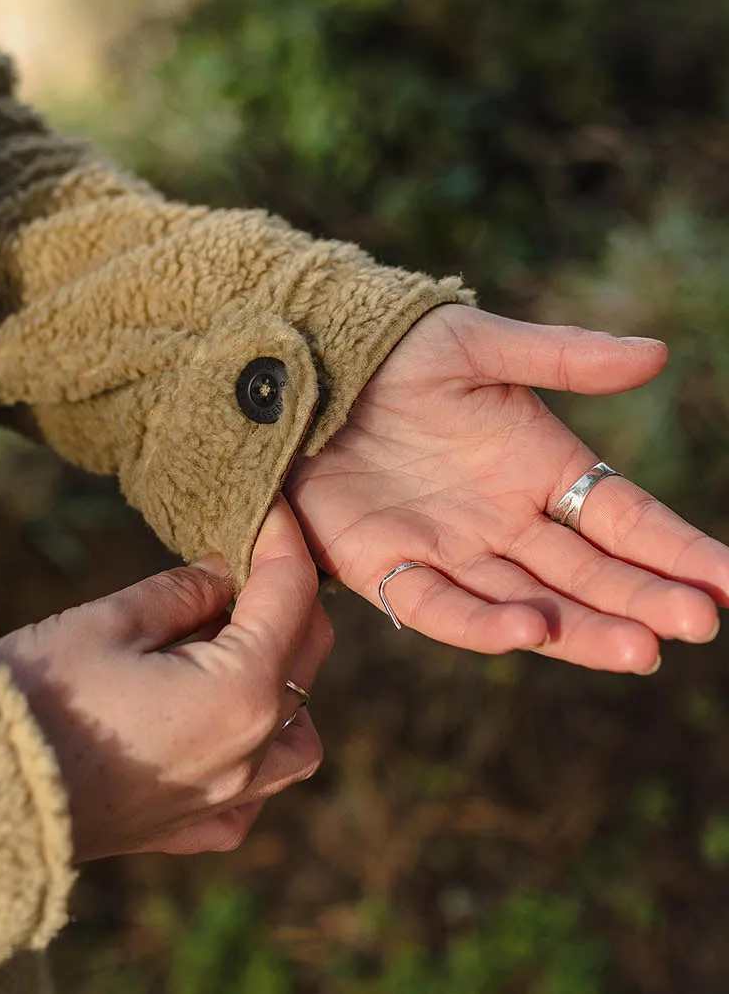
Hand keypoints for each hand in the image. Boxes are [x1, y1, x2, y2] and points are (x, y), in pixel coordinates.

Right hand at [0, 497, 332, 860]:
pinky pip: (252, 794)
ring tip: (232, 647)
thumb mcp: (110, 620)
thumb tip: (223, 571)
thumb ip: (181, 592)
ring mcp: (223, 801)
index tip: (269, 504)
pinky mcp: (186, 830)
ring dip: (283, 683)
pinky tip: (211, 725)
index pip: (289, 595)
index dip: (282, 538)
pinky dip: (252, 755)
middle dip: (288, 599)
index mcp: (238, 692)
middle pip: (305, 659)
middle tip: (243, 559)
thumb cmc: (37, 695)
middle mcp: (248, 754)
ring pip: (297, 737)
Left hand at [287, 305, 728, 672]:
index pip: (625, 518)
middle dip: (645, 600)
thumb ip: (561, 356)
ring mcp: (453, 549)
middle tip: (695, 624)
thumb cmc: (396, 353)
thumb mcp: (477, 344)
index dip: (680, 550)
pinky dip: (486, 624)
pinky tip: (531, 631)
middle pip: (589, 572)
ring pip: (532, 603)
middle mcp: (507, 520)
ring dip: (584, 629)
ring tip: (640, 648)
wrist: (304, 372)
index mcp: (541, 466)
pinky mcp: (390, 567)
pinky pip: (442, 607)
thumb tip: (656, 353)